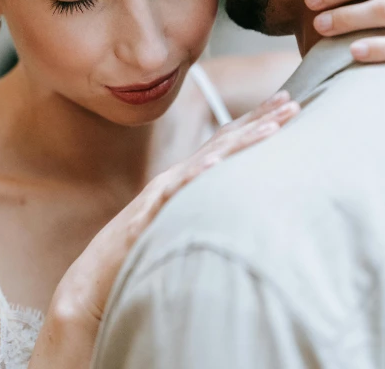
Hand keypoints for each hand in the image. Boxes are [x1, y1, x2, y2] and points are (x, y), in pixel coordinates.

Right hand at [33, 92, 298, 367]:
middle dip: (259, 120)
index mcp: (184, 181)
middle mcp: (175, 180)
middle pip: (222, 143)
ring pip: (207, 162)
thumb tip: (234, 199)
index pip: (225, 144)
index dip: (255, 123)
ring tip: (272, 127)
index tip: (286, 104)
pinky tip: (218, 163)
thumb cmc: (136, 257)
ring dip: (241, 142)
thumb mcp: (178, 224)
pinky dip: (197, 176)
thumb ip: (201, 206)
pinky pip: (175, 194)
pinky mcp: (148, 218)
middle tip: (292, 101)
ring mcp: (161, 196)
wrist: (92, 284)